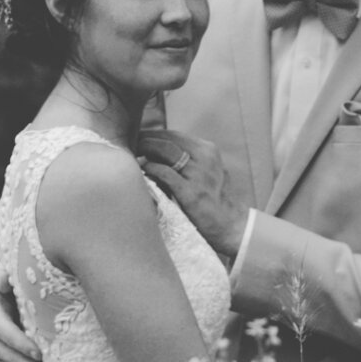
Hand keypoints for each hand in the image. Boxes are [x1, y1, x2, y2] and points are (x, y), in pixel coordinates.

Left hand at [140, 130, 249, 263]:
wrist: (232, 226)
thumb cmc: (215, 200)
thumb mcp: (208, 172)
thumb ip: (189, 160)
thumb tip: (155, 153)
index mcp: (208, 150)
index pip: (174, 135)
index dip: (152, 135)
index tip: (136, 140)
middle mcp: (205, 157)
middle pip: (167, 139)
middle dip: (145, 140)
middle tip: (128, 146)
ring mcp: (199, 174)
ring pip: (164, 151)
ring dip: (144, 150)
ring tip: (131, 156)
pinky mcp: (191, 192)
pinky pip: (164, 173)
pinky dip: (150, 169)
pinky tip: (141, 171)